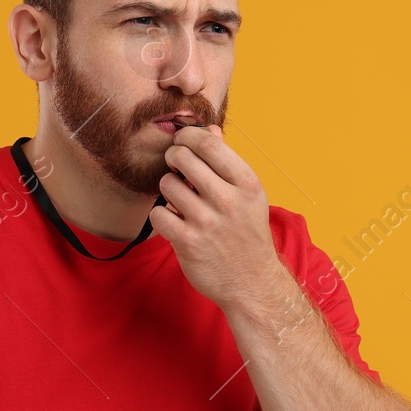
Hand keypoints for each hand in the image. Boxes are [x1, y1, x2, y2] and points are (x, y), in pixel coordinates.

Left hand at [149, 125, 284, 310]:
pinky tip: (175, 222)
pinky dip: (163, 216)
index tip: (182, 142)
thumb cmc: (248, 233)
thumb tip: (209, 128)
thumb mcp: (249, 196)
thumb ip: (227, 161)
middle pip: (181, 157)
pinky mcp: (187, 242)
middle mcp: (228, 199)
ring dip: (169, 190)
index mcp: (246, 183)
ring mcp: (206, 221)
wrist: (252, 282)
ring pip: (166, 184)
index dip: (187, 137)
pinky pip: (158, 213)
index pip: (207, 142)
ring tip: (182, 202)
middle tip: (178, 171)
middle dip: (174, 160)